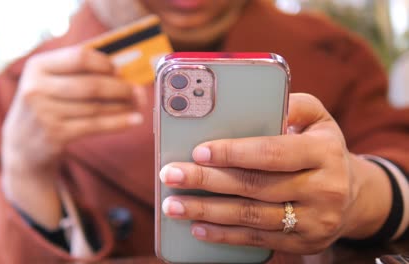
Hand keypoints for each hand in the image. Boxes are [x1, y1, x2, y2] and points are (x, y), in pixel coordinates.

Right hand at [2, 44, 145, 228]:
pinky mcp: (55, 134)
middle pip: (92, 85)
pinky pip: (95, 125)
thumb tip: (122, 70)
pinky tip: (135, 120)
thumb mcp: (48, 83)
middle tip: (138, 91)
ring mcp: (44, 113)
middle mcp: (36, 88)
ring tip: (138, 105)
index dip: (106, 64)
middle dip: (121, 88)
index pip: (80, 57)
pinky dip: (119, 122)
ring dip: (123, 105)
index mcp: (37, 66)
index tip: (121, 71)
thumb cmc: (45, 107)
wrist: (21, 146)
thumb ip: (76, 72)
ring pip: (96, 107)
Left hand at [160, 93, 391, 253]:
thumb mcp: (319, 119)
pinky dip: (224, 235)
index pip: (272, 152)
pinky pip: (257, 240)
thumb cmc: (322, 149)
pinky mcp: (302, 243)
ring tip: (173, 205)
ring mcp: (313, 221)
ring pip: (251, 216)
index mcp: (324, 152)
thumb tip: (255, 100)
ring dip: (207, 211)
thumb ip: (293, 104)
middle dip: (206, 182)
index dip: (233, 153)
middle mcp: (323, 188)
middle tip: (171, 175)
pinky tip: (198, 228)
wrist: (353, 197)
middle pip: (254, 186)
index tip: (199, 151)